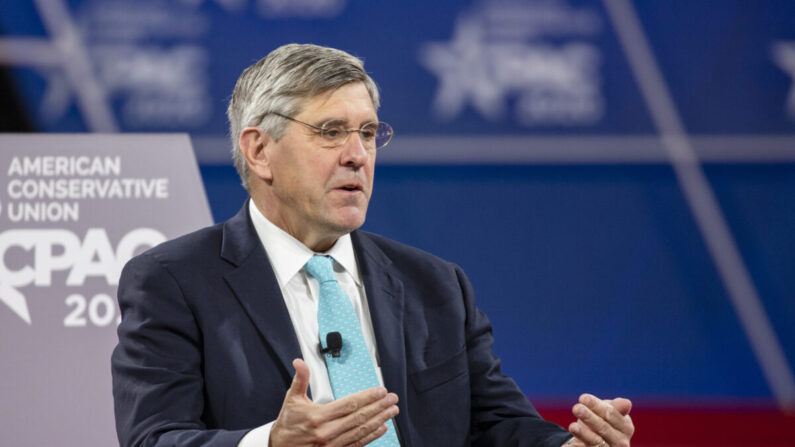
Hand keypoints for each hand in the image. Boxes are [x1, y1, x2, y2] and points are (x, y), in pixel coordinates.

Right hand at [269, 359, 399, 446]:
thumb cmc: (287, 424)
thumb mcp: (292, 399)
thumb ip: (300, 379)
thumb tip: (300, 362)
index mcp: (318, 416)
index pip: (349, 404)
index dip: (367, 397)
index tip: (380, 391)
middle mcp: (327, 432)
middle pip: (359, 417)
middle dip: (378, 407)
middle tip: (392, 399)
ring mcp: (332, 444)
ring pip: (361, 431)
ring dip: (379, 420)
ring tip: (391, 411)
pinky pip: (357, 444)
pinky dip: (371, 436)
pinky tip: (381, 428)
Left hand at [562, 393, 633, 446]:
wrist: (592, 442)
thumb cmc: (601, 422)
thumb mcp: (607, 413)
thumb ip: (615, 408)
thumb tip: (626, 403)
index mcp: (626, 427)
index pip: (612, 414)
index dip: (597, 406)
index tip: (583, 398)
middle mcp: (620, 442)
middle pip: (604, 428)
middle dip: (590, 417)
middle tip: (576, 408)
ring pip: (596, 442)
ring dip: (584, 434)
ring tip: (572, 426)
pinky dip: (576, 446)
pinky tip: (567, 444)